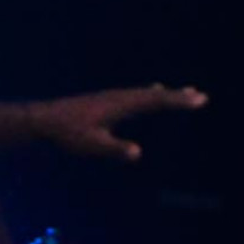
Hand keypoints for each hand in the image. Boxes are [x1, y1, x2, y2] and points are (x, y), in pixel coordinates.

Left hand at [31, 81, 208, 162]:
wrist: (43, 120)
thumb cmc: (66, 133)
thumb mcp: (91, 144)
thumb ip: (114, 149)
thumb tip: (137, 152)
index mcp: (119, 105)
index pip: (154, 101)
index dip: (177, 101)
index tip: (199, 99)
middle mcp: (118, 97)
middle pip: (152, 95)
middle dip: (177, 95)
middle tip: (199, 94)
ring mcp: (111, 97)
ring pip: (144, 93)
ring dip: (165, 93)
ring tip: (181, 92)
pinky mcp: (105, 100)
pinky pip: (134, 94)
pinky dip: (149, 93)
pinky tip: (150, 93)